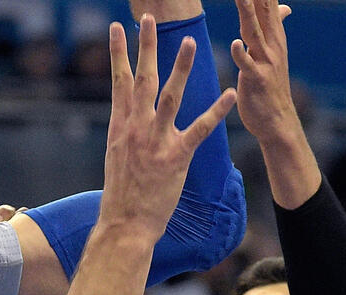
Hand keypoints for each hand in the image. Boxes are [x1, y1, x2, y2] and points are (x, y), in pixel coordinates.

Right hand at [100, 15, 235, 240]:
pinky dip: (216, 111)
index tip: (117, 29)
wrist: (124, 224)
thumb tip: (126, 117)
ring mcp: (155, 143)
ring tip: (191, 42)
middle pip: (141, 80)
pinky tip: (229, 93)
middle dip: (145, 47)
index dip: (118, 54)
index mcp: (120, 127)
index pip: (119, 82)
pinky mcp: (176, 158)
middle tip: (149, 18)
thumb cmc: (122, 195)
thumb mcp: (116, 157)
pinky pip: (199, 130)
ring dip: (181, 68)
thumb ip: (124, 133)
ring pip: (169, 97)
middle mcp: (136, 129)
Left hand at [230, 0, 295, 144]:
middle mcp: (271, 44)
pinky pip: (249, 65)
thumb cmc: (269, 85)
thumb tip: (282, 6)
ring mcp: (266, 61)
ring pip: (255, 33)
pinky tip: (237, 42)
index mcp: (272, 36)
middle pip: (262, 10)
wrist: (276, 120)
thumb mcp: (273, 52)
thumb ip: (274, 27)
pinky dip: (244, 54)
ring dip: (248, 13)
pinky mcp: (257, 80)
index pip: (267, 2)